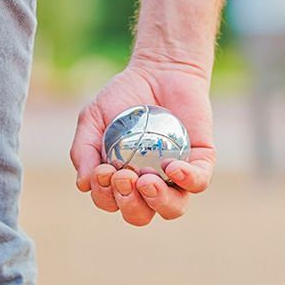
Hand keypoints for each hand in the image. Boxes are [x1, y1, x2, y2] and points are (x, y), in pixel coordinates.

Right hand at [70, 60, 215, 225]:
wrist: (160, 70)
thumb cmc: (123, 98)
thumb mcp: (92, 119)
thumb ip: (82, 150)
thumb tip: (83, 185)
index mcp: (123, 182)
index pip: (112, 203)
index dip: (105, 196)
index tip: (103, 170)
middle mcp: (150, 185)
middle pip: (141, 215)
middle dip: (128, 203)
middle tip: (124, 176)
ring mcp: (177, 176)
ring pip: (172, 208)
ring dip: (157, 200)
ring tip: (147, 180)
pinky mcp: (201, 162)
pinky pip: (198, 182)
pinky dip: (186, 180)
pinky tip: (172, 167)